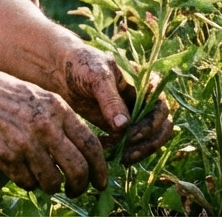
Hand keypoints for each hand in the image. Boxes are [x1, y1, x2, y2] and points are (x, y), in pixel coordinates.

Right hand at [0, 68, 107, 196]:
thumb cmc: (3, 93)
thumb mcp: (39, 96)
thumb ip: (61, 120)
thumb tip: (83, 151)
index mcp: (57, 109)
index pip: (91, 146)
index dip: (101, 169)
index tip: (102, 181)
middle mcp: (45, 127)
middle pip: (77, 169)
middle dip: (81, 185)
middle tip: (77, 189)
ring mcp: (25, 144)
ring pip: (53, 182)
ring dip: (53, 186)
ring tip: (48, 180)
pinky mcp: (6, 157)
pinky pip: (28, 183)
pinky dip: (29, 182)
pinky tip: (25, 171)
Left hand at [59, 45, 174, 164]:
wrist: (60, 70)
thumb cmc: (82, 65)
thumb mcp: (97, 76)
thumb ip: (110, 99)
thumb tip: (124, 126)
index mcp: (145, 83)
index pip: (160, 108)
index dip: (151, 124)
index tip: (131, 135)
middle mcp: (144, 100)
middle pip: (161, 128)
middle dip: (147, 143)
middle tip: (127, 154)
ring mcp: (133, 115)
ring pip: (149, 139)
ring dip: (137, 151)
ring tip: (117, 157)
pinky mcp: (120, 127)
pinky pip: (130, 144)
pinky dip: (122, 151)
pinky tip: (104, 151)